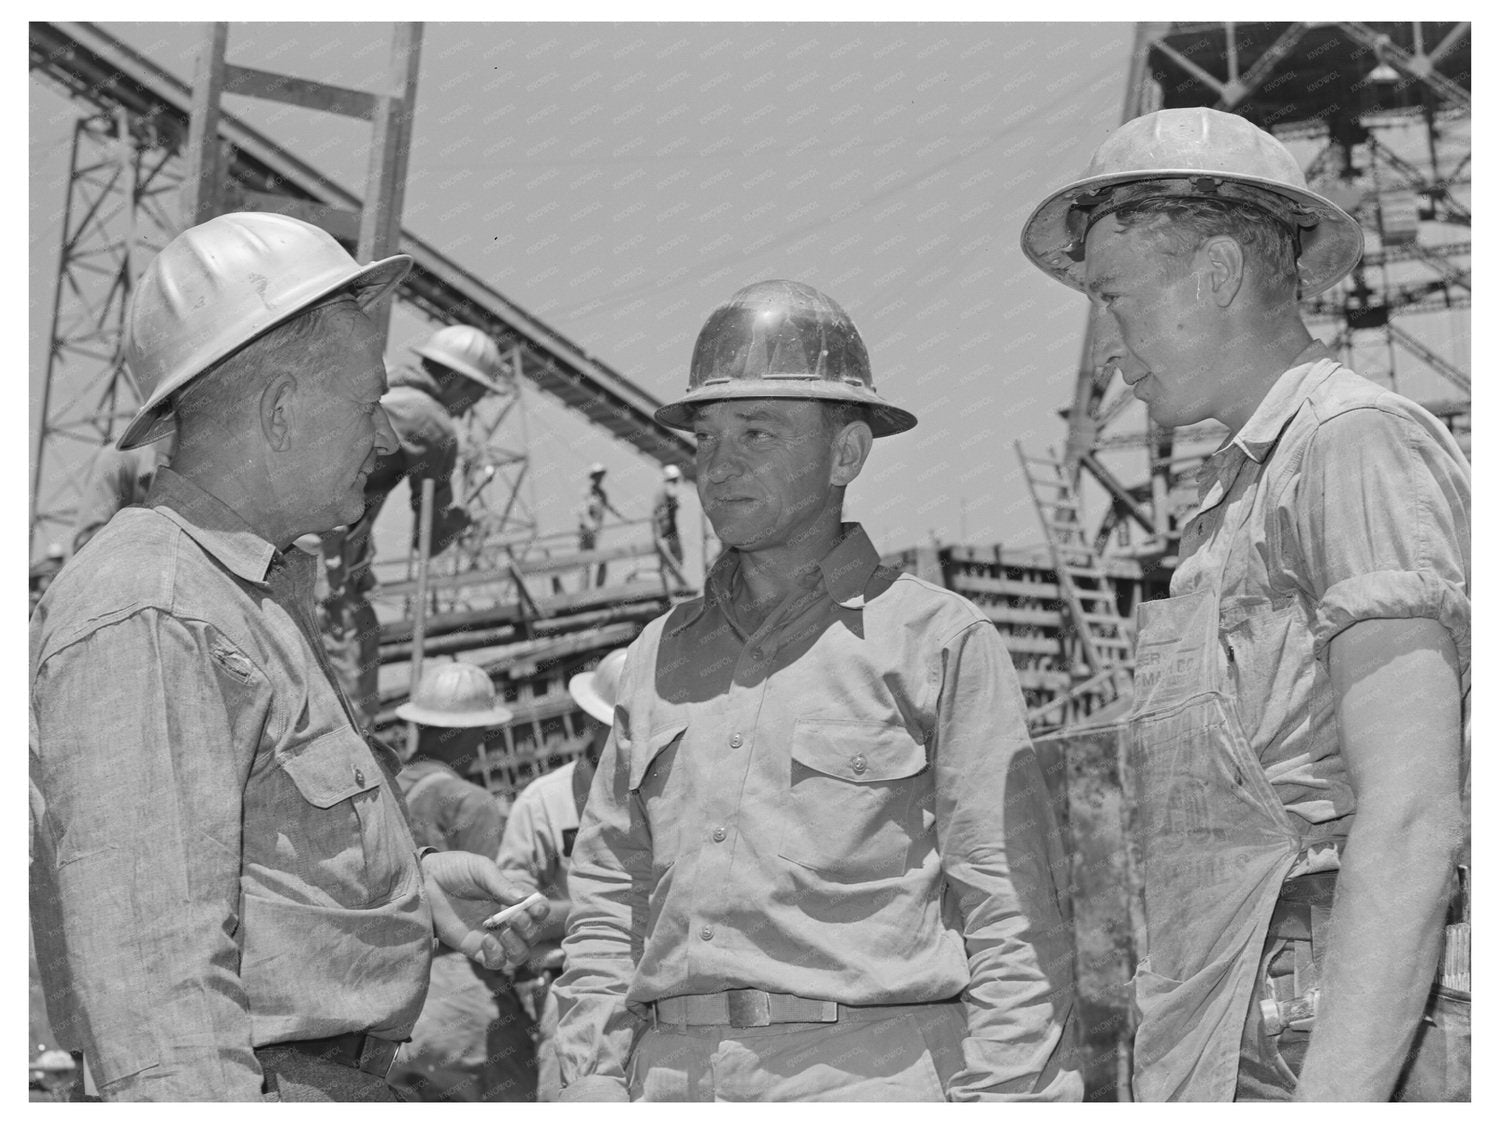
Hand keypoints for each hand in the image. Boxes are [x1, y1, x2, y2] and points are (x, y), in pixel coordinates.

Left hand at [420, 850, 548, 970]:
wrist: (424, 881)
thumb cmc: (455, 869)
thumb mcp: (480, 869)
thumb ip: (500, 883)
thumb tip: (523, 899)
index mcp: (512, 898)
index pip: (538, 910)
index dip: (541, 911)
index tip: (535, 908)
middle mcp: (506, 919)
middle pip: (532, 935)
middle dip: (529, 930)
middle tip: (514, 918)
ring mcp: (491, 935)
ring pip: (518, 954)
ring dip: (518, 948)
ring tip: (504, 934)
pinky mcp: (473, 948)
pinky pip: (494, 962)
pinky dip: (496, 956)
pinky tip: (487, 940)